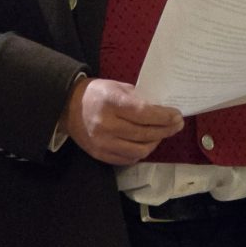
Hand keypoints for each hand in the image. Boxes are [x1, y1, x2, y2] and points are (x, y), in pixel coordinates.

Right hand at [58, 78, 183, 164]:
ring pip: (139, 150)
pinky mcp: (100, 155)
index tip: (177, 115)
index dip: (164, 117)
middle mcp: (106, 125)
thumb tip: (164, 110)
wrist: (68, 107)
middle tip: (177, 125)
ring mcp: (102, 143)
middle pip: (144, 133)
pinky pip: (128, 159)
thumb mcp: (118, 87)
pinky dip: (141, 153)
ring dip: (155, 143)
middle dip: (166, 129)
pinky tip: (147, 143)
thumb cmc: (98, 93)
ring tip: (162, 134)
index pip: (144, 113)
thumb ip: (140, 99)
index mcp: (111, 103)